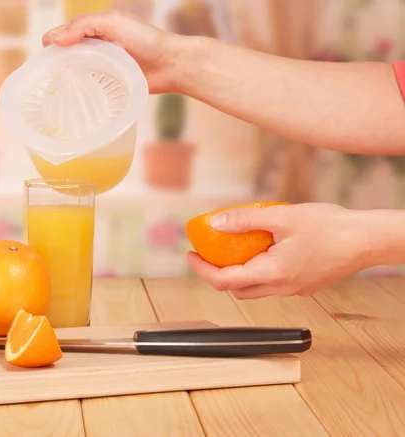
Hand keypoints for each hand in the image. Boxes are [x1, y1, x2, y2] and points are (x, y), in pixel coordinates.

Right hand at [42, 10, 182, 93]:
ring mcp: (104, 66)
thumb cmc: (146, 39)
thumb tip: (57, 39)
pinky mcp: (111, 83)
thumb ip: (85, 26)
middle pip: (69, 52)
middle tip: (47, 72)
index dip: (53, 41)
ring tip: (56, 86)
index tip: (44, 54)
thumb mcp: (114, 23)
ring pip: (78, 70)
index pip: (66, 32)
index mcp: (96, 28)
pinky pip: (91, 86)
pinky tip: (74, 95)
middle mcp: (98, 46)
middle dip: (56, 60)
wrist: (171, 64)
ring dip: (67, 76)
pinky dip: (81, 89)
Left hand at [187, 203, 374, 298]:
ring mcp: (294, 289)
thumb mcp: (282, 216)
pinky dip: (258, 269)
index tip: (191, 254)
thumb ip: (245, 220)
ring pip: (254, 288)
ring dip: (238, 272)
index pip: (223, 281)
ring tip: (233, 247)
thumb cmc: (332, 227)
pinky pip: (271, 283)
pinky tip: (263, 248)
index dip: (201, 269)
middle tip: (208, 251)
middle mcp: (281, 288)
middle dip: (216, 272)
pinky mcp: (303, 285)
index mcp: (273, 274)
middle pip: (236, 289)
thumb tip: (215, 223)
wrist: (368, 240)